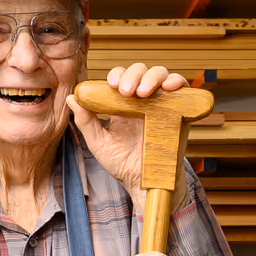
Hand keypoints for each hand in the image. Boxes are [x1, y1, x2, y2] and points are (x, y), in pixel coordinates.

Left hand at [68, 64, 190, 203]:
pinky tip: (168, 88)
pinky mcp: (180, 112)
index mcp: (124, 104)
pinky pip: (184, 90)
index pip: (122, 77)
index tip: (112, 84)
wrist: (145, 184)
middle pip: (141, 71)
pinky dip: (178, 82)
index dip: (117, 74)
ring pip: (161, 75)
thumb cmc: (122, 165)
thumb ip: (85, 121)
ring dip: (153, 77)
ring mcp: (163, 104)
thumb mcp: (99, 143)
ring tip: (143, 93)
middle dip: (133, 75)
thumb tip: (72, 98)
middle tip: (126, 91)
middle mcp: (144, 101)